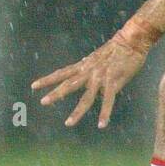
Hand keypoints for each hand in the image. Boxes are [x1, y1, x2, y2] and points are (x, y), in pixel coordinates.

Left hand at [31, 35, 149, 128]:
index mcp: (84, 66)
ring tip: (68, 123)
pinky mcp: (113, 82)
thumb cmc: (117, 50)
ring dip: (77, 112)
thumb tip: (92, 87)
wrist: (131, 41)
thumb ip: (92, 73)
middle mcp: (88, 72)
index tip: (33, 86)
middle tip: (42, 102)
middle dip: (55, 94)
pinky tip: (101, 124)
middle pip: (68, 84)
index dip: (47, 80)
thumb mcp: (98, 60)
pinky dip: (104, 113)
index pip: (61, 73)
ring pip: (86, 98)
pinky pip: (108, 101)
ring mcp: (100, 78)